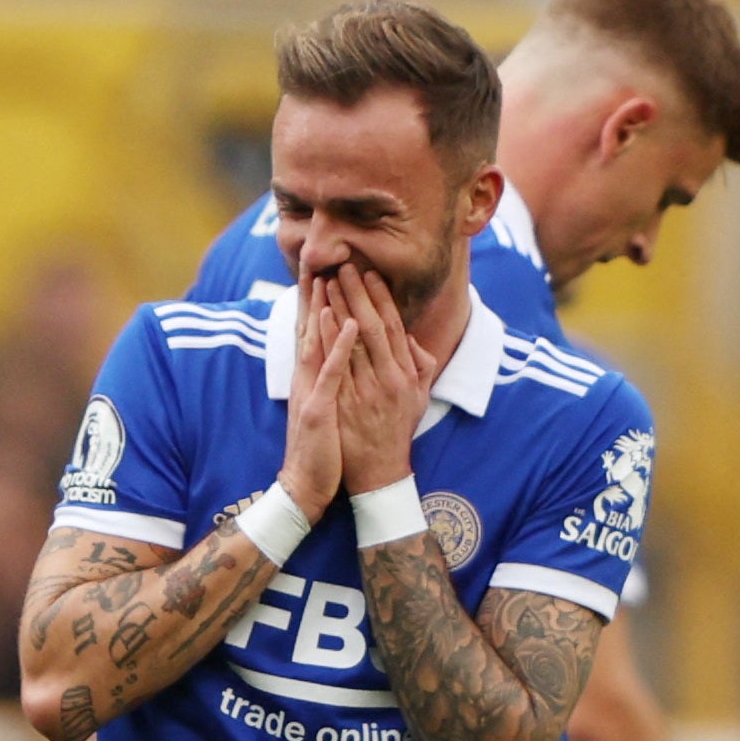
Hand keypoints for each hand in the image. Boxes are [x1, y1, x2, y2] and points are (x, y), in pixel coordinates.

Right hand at [275, 280, 356, 522]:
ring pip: (317, 342)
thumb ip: (328, 381)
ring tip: (331, 277)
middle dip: (313, 294)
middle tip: (318, 258)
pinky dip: (341, 347)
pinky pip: (331, 373)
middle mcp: (305, 379)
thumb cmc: (321, 450)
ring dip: (324, 309)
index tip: (320, 271)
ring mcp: (310, 392)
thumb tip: (334, 360)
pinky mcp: (319, 410)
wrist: (304, 486)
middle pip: (309, 329)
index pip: (312, 332)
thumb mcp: (325, 409)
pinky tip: (351, 324)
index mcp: (309, 378)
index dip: (314, 302)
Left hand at [326, 266, 437, 493]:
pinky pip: (336, 365)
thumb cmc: (397, 432)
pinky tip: (320, 318)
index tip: (369, 274)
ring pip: (353, 342)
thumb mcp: (418, 397)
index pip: (393, 327)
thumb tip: (411, 338)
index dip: (381, 298)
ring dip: (340, 309)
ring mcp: (366, 392)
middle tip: (345, 267)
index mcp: (406, 374)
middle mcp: (389, 379)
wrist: (380, 473)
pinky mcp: (346, 404)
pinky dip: (329, 339)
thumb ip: (419, 365)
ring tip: (329, 282)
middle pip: (373, 327)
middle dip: (358, 294)